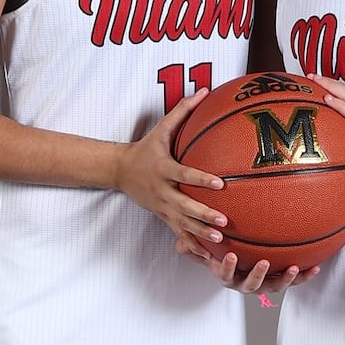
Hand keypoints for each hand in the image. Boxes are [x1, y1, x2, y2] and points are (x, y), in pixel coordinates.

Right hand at [114, 92, 227, 244]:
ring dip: (200, 233)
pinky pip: (178, 232)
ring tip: (219, 240)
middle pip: (184, 205)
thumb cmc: (146, 148)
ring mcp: (161, 207)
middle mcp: (162, 191)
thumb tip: (205, 91)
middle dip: (203, 215)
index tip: (220, 184)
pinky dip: (191, 243)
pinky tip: (207, 254)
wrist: (120, 171)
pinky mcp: (162, 217)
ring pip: (182, 223)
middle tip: (224, 221)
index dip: (201, 180)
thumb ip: (183, 111)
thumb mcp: (161, 129)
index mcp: (163, 169)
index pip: (184, 175)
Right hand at [176, 235, 318, 294]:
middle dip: (258, 275)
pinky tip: (316, 267)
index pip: (225, 274)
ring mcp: (264, 283)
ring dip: (285, 278)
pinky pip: (292, 280)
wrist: (237, 263)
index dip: (228, 267)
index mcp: (228, 276)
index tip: (231, 255)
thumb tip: (180, 244)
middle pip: (252, 284)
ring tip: (294, 268)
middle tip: (264, 262)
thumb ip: (193, 248)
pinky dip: (304, 276)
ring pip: (274, 286)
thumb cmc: (219, 255)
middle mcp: (245, 283)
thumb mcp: (204, 252)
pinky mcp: (278, 279)